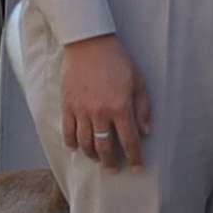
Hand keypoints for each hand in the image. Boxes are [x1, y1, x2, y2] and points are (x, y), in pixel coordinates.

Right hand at [54, 31, 148, 173]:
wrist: (88, 43)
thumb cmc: (117, 60)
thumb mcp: (138, 82)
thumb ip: (142, 109)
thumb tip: (145, 132)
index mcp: (120, 107)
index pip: (129, 141)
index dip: (134, 157)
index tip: (136, 166)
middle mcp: (100, 113)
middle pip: (105, 147)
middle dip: (111, 162)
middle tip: (114, 169)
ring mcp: (81, 110)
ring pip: (85, 143)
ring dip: (92, 155)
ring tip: (97, 159)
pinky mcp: (67, 105)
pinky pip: (68, 131)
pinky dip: (72, 143)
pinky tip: (77, 148)